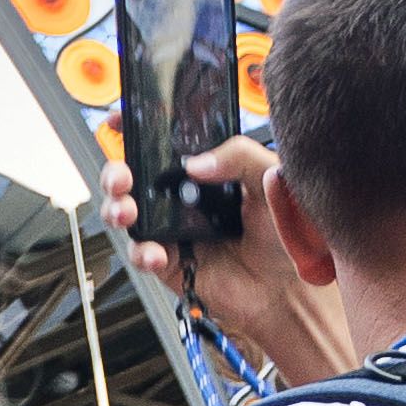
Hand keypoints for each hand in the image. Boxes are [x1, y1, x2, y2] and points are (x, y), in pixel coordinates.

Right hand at [102, 132, 342, 390]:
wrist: (290, 286)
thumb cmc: (287, 231)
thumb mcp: (270, 177)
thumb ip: (238, 155)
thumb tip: (194, 163)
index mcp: (206, 170)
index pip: (164, 144)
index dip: (138, 131)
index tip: (120, 119)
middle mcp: (183, 198)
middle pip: (133, 178)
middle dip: (115, 173)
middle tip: (122, 177)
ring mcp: (173, 230)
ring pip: (127, 214)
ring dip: (116, 208)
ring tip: (127, 212)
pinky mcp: (169, 262)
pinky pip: (141, 253)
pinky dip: (141, 252)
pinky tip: (157, 253)